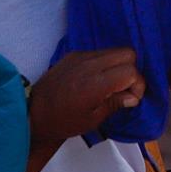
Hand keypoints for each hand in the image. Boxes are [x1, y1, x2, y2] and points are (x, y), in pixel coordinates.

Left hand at [24, 48, 144, 171]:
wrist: (32, 112)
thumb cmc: (63, 122)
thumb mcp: (93, 119)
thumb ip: (115, 103)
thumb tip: (134, 96)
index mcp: (95, 83)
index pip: (130, 71)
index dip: (138, 84)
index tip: (132, 98)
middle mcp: (89, 64)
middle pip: (127, 53)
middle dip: (132, 70)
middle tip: (125, 89)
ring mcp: (80, 56)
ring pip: (114, 50)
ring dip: (119, 65)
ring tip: (112, 84)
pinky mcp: (73, 54)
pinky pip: (99, 52)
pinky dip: (105, 62)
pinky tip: (98, 79)